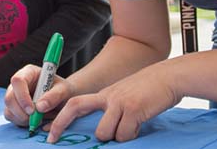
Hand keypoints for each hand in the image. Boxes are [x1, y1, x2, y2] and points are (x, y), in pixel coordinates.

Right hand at [3, 64, 74, 127]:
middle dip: (21, 112)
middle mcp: (18, 83)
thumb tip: (40, 107)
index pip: (18, 81)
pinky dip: (21, 123)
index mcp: (29, 73)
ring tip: (38, 120)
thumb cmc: (63, 91)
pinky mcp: (13, 107)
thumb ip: (54, 96)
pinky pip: (11, 117)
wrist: (63, 99)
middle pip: (9, 97)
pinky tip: (33, 121)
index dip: (22, 96)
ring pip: (8, 110)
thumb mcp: (64, 90)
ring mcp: (14, 96)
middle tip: (37, 120)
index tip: (33, 110)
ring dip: (22, 119)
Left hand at [47, 63, 179, 142]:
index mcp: (104, 95)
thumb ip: (111, 110)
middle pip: (75, 107)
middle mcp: (108, 97)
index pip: (75, 103)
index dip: (60, 116)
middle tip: (53, 139)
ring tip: (128, 129)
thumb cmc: (149, 91)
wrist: (169, 77)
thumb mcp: (125, 97)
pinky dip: (131, 136)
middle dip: (61, 123)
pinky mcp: (133, 109)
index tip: (48, 130)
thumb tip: (102, 133)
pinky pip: (125, 134)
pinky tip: (139, 125)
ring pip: (104, 132)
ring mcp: (119, 102)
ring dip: (114, 137)